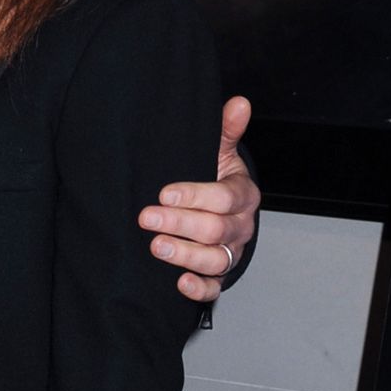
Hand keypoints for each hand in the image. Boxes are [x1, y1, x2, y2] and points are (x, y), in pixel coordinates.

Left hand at [139, 94, 259, 302]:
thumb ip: (227, 130)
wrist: (223, 213)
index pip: (222, 197)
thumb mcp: (220, 153)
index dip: (194, 196)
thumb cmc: (218, 179)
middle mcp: (240, 226)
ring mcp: (230, 252)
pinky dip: (198, 288)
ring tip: (156, 247)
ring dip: (184, 254)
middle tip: (147, 218)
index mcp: (242, 195)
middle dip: (179, 224)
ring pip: (214, 259)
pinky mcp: (220, 274)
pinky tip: (178, 282)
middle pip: (214, 229)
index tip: (164, 193)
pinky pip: (214, 287)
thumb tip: (239, 102)